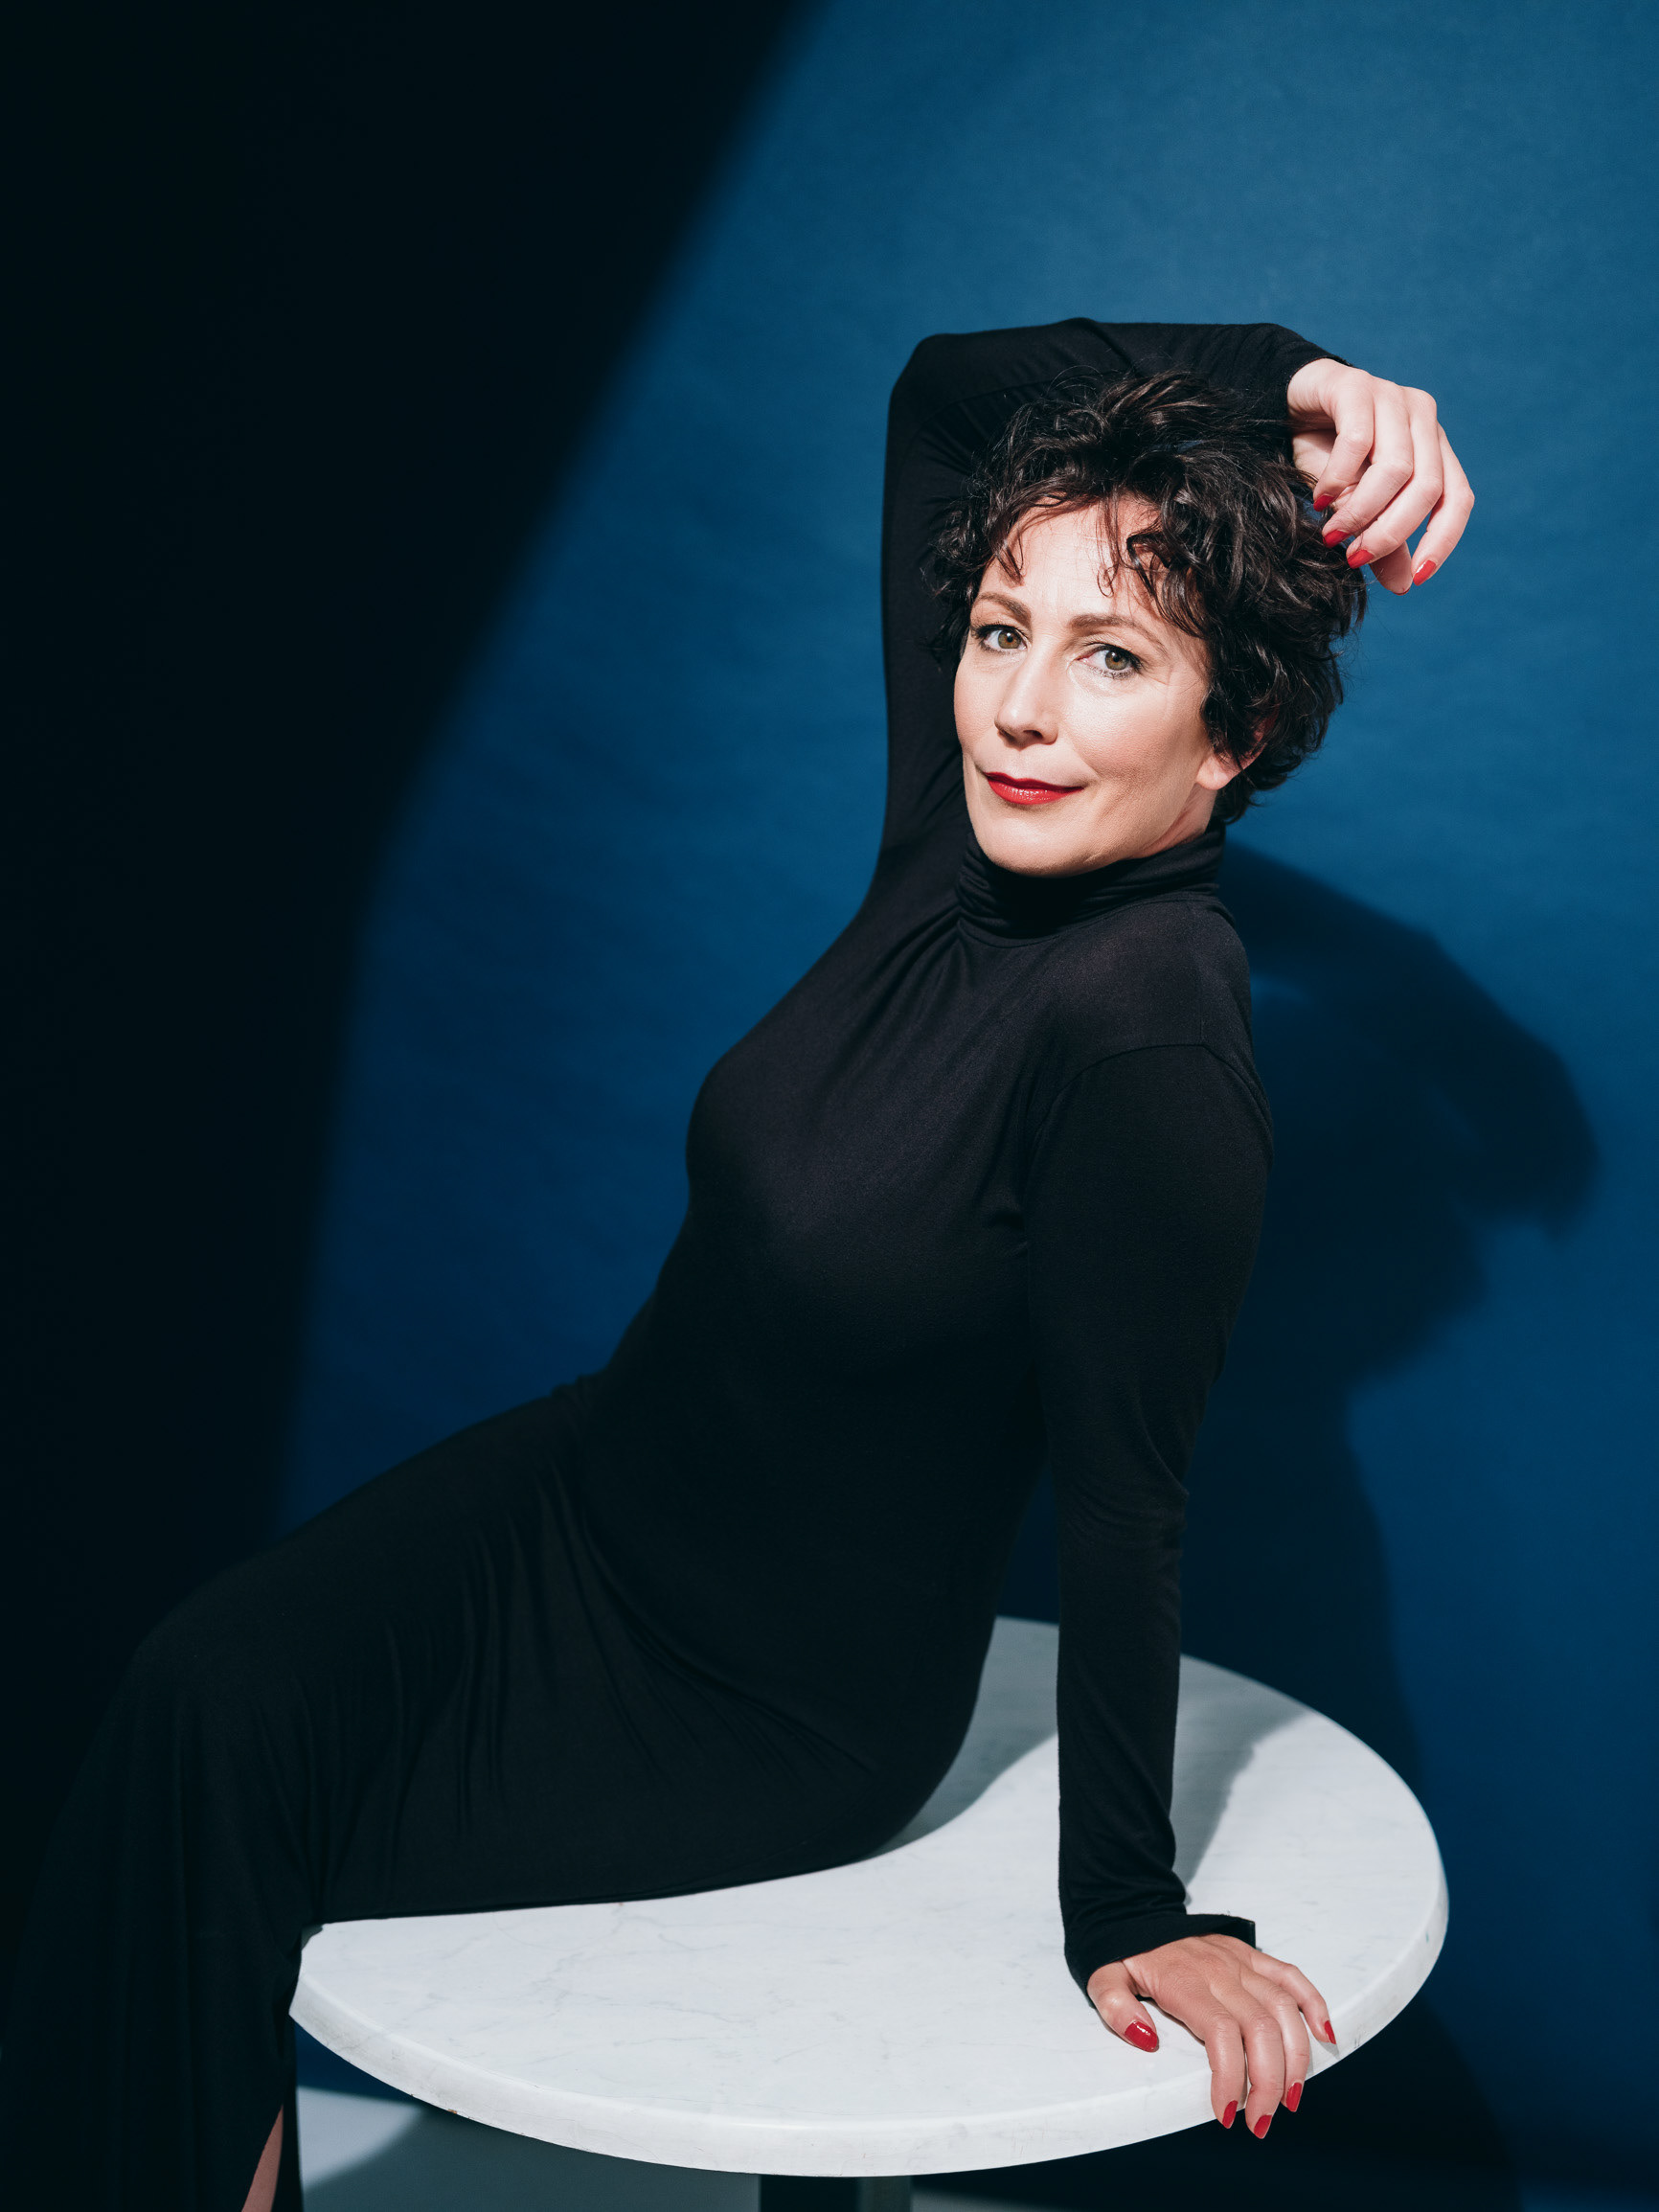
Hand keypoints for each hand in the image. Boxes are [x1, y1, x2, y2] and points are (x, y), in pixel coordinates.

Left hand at [1087, 1932, 1335, 2137]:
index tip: (1226, 2114)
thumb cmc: (1124, 1954)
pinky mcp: (1252, 1955)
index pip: (1221, 2034)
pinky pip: (1292, 1976)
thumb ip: (1115, 2008)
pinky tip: (1325, 2036)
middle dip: (1269, 2084)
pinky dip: (1314, 2004)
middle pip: (1261, 2029)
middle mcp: (1220, 1970)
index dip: (1231, 2078)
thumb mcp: (1103, 1978)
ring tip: (1290, 2100)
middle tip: (1261, 2123)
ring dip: (1295, 2059)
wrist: (1134, 1909)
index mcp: (1184, 1981)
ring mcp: (1240, 1961)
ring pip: (1284, 2009)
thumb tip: (1147, 2041)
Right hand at [1285, 356, 1473, 595]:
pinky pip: (1357, 440)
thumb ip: (1382, 539)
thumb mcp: (1354, 505)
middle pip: (1426, 487)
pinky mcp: (1355, 384)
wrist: (1284, 408)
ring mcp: (1391, 396)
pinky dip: (1338, 479)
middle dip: (1391, 532)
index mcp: (1432, 447)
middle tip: (1355, 557)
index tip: (1418, 577)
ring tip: (1333, 533)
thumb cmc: (1324, 457)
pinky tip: (1320, 498)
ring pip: (1396, 468)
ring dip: (1362, 511)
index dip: (1442, 540)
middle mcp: (1420, 417)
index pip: (1457, 498)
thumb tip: (1404, 585)